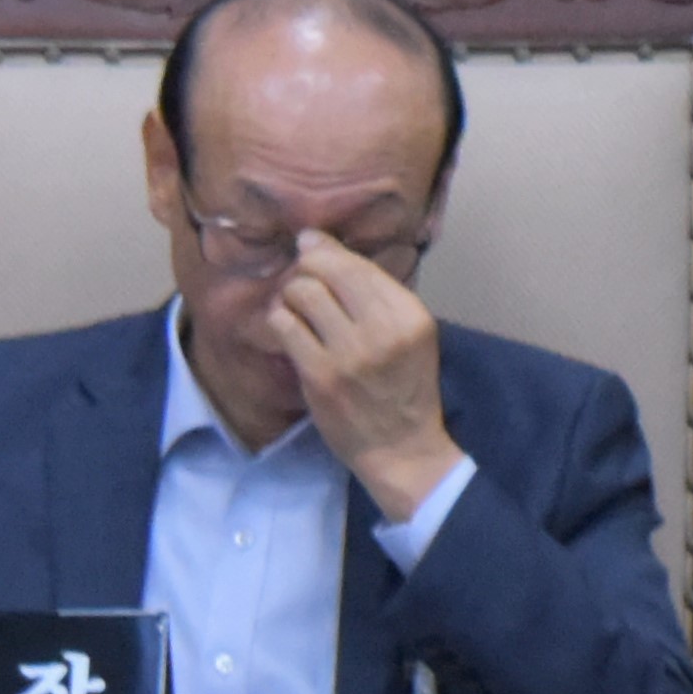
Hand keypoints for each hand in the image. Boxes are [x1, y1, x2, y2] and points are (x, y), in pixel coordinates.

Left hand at [259, 232, 459, 520]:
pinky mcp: (319, 374)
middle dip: (306, 268)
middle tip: (304, 280)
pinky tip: (289, 328)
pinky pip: (285, 326)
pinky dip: (281, 320)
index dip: (327, 250)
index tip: (311, 247)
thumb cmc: (405, 389)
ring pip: (301, 293)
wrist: (401, 448)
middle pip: (327, 271)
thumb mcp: (411, 336)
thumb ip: (377, 295)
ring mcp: (349, 353)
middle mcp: (383, 329)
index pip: (359, 265)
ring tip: (297, 307)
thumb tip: (320, 245)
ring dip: (291, 295)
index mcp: (411, 316)